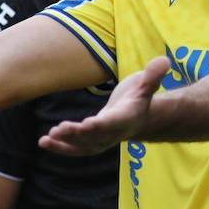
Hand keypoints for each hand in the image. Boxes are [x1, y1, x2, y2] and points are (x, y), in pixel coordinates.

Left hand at [39, 56, 167, 155]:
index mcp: (125, 118)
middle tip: (60, 129)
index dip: (99, 125)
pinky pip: (75, 148)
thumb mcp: (146, 85)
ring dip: (65, 143)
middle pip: (94, 137)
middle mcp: (112, 133)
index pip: (112, 123)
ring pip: (82, 145)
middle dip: (77, 135)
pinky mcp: (90, 142)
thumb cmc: (139, 98)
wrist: (139, 119)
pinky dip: (60, 147)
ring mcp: (101, 140)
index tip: (87, 124)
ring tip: (48, 138)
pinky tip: (44, 142)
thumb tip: (164, 60)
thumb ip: (153, 76)